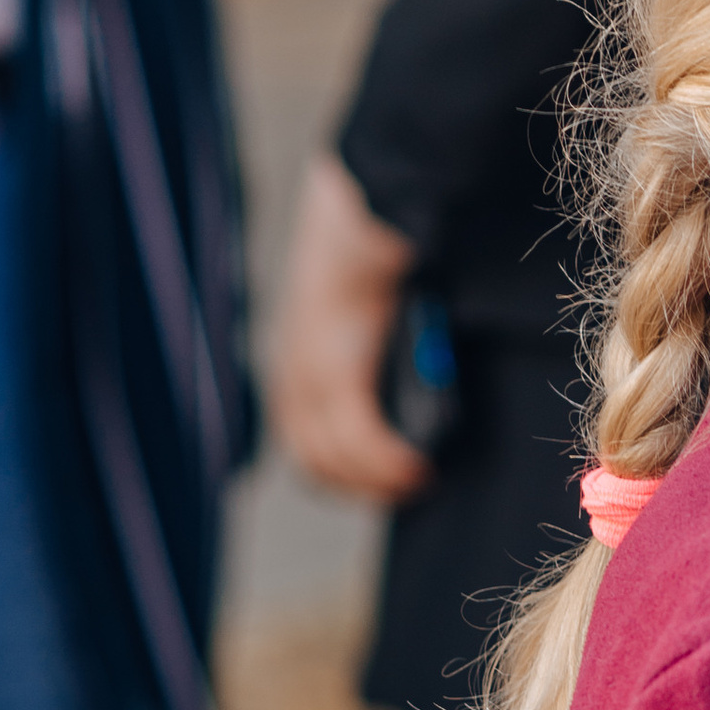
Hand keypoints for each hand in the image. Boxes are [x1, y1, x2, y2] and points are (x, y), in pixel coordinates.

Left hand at [271, 152, 430, 503]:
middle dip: (360, 487)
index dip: (339, 474)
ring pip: (336, 459)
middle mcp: (290, 377)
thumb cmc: (365, 256)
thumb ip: (365, 353)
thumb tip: (399, 384)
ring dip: (380, 480)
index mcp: (290, 366)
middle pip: (313, 461)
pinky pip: (364, 441)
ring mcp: (309, 379)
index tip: (379, 481)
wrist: (357, 220)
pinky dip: (392, 463)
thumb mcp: (355, 314)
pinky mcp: (337, 373)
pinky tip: (419, 467)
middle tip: (406, 489)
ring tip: (419, 480)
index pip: (301, 445)